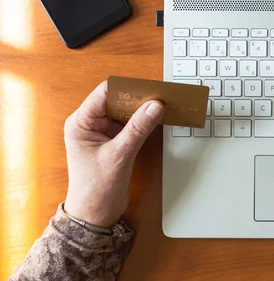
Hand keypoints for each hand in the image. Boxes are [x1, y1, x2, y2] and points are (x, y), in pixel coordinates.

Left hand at [63, 81, 164, 227]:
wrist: (95, 215)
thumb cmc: (95, 189)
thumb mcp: (119, 155)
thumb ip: (138, 129)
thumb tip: (155, 106)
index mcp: (81, 122)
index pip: (105, 93)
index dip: (127, 88)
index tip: (149, 88)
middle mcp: (91, 124)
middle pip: (117, 100)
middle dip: (139, 98)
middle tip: (161, 96)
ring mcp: (103, 132)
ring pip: (126, 112)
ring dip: (143, 109)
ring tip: (163, 106)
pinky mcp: (115, 141)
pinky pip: (132, 124)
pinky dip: (144, 121)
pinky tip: (158, 120)